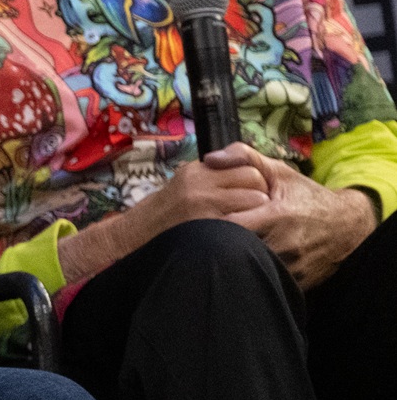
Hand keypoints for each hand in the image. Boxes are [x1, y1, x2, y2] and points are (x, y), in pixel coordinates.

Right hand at [59, 149, 268, 282]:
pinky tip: (249, 236)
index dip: (253, 180)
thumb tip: (242, 175)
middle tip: (259, 210)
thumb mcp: (184, 187)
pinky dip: (253, 228)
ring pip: (256, 198)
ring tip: (254, 224)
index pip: (242, 163)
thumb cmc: (165, 216)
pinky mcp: (209, 222)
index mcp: (196, 170)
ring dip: (261, 212)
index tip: (253, 193)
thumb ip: (210, 180)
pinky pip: (247, 220)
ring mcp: (204, 201)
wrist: (138, 235)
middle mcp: (200, 180)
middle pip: (253, 177)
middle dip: (262, 193)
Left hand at [220, 143, 378, 289]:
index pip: (231, 225)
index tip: (204, 217)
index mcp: (276, 216)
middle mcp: (285, 245)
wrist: (347, 226)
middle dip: (219, 242)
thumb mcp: (279, 172)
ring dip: (236, 258)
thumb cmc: (305, 196)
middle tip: (208, 235)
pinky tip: (248, 261)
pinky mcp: (298, 283)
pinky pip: (267, 280)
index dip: (212, 222)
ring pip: (250, 267)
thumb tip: (210, 158)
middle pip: (236, 250)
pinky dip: (254, 271)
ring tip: (227, 247)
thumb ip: (244, 157)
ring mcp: (292, 267)